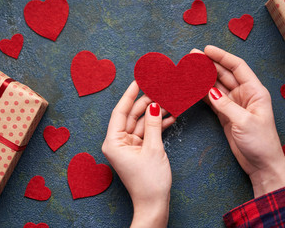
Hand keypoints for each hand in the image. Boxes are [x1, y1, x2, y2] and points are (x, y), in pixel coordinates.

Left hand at [102, 81, 175, 226]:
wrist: (154, 205)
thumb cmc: (149, 182)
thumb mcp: (153, 149)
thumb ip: (153, 124)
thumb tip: (154, 104)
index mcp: (113, 142)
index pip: (120, 111)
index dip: (129, 94)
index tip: (137, 80)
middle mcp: (118, 142)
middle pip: (132, 115)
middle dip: (147, 103)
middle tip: (161, 89)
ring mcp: (128, 146)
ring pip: (141, 123)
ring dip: (155, 113)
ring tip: (170, 101)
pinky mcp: (138, 150)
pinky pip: (146, 132)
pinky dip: (157, 125)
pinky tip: (170, 116)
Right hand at [192, 46, 284, 197]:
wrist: (261, 164)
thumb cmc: (261, 143)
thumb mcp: (244, 122)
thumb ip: (226, 105)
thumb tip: (210, 90)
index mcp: (255, 91)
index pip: (237, 67)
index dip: (222, 57)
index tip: (206, 49)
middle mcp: (245, 95)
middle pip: (225, 74)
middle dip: (209, 65)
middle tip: (192, 57)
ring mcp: (234, 105)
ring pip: (216, 86)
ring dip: (204, 78)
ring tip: (189, 70)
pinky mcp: (226, 115)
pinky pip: (212, 100)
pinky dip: (202, 94)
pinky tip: (193, 88)